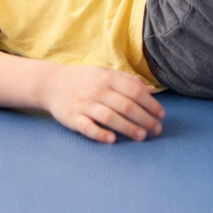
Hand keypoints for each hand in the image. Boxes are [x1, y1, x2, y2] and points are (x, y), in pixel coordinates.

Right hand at [42, 65, 164, 143]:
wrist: (51, 83)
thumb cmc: (83, 79)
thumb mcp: (105, 73)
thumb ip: (127, 80)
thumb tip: (151, 89)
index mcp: (108, 78)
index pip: (134, 91)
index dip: (150, 103)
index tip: (161, 115)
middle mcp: (97, 90)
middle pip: (125, 105)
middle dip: (144, 118)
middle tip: (157, 129)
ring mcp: (84, 104)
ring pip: (110, 116)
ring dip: (128, 127)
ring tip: (142, 136)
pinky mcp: (73, 118)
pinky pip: (87, 126)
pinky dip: (100, 133)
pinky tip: (112, 139)